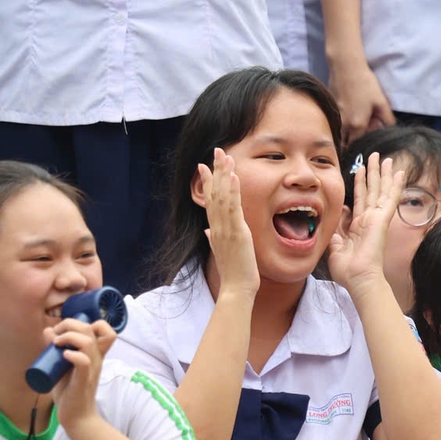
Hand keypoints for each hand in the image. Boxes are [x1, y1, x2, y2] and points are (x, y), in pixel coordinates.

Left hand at [50, 316, 114, 428]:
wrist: (77, 417)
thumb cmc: (70, 392)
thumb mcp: (63, 366)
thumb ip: (57, 349)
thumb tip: (48, 330)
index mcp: (94, 354)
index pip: (105, 330)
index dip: (86, 322)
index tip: (65, 330)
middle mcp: (96, 358)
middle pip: (92, 328)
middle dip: (70, 325)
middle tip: (56, 336)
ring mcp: (91, 369)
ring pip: (88, 342)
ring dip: (69, 337)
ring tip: (57, 344)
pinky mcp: (83, 381)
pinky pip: (84, 362)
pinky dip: (74, 355)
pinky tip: (64, 356)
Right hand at [201, 148, 259, 296]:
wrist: (236, 288)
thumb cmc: (233, 273)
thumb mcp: (221, 252)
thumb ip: (213, 239)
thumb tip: (207, 231)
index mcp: (215, 229)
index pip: (210, 201)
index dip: (207, 182)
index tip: (204, 166)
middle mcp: (217, 226)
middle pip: (214, 193)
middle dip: (215, 170)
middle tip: (218, 151)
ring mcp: (225, 229)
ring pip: (222, 196)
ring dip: (224, 175)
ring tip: (225, 156)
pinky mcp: (236, 233)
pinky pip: (233, 208)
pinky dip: (232, 191)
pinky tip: (234, 177)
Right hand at [329, 57, 395, 138]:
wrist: (346, 68)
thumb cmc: (365, 84)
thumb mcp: (381, 102)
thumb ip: (387, 120)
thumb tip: (390, 130)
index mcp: (357, 125)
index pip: (358, 146)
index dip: (363, 145)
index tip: (367, 140)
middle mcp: (343, 125)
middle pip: (346, 143)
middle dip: (353, 142)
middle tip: (361, 133)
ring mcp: (335, 118)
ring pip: (339, 134)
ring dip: (346, 135)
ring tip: (355, 124)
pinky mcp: (330, 110)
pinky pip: (335, 124)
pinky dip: (341, 125)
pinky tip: (349, 113)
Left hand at [329, 151, 402, 301]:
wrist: (359, 279)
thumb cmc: (348, 270)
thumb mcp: (334, 247)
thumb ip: (335, 230)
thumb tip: (337, 216)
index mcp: (358, 226)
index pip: (359, 200)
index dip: (359, 185)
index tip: (359, 172)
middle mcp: (369, 220)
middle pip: (372, 191)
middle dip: (373, 173)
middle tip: (375, 157)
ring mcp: (377, 218)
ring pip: (381, 190)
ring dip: (383, 173)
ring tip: (385, 158)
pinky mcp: (383, 219)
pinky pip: (390, 198)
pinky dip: (395, 184)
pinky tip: (400, 172)